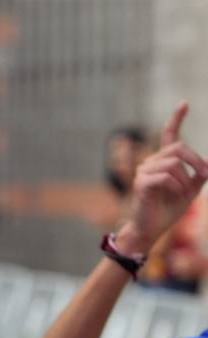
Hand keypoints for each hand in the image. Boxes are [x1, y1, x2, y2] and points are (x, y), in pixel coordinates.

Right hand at [122, 102, 207, 253]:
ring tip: (183, 194)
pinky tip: (175, 195)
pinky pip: (166, 176)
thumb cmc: (168, 210)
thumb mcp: (190, 190)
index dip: (176, 119)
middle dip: (197, 161)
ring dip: (185, 180)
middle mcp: (151, 163)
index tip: (184, 103)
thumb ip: (199, 175)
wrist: (151, 229)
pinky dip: (176, 186)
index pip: (169, 135)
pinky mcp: (141, 183)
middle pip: (178, 148)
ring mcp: (143, 172)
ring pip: (173, 162)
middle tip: (204, 175)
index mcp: (162, 162)